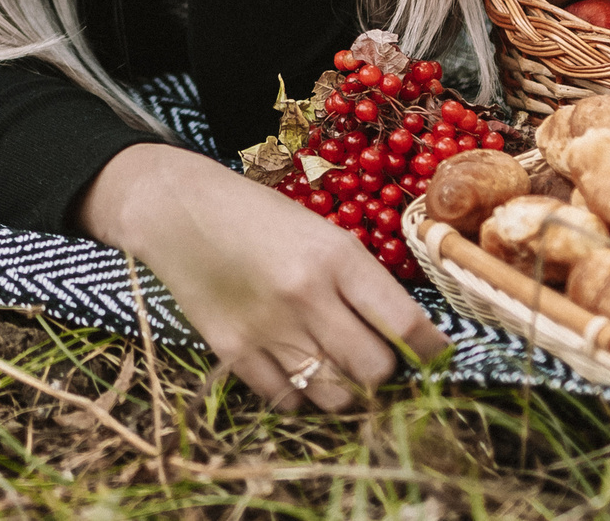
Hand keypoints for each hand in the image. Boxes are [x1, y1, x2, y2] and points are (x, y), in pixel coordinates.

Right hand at [75, 143, 449, 412]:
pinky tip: (296, 371)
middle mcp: (307, 295)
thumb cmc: (256, 216)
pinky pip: (287, 401)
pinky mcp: (233, 350)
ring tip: (337, 371)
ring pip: (336, 395)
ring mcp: (269, 327)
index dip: (431, 349)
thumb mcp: (319, 232)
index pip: (406, 324)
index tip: (435, 355)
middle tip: (375, 360)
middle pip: (376, 370)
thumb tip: (404, 336)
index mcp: (336, 256)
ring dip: (346, 391)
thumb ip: (358, 281)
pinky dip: (299, 396)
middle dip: (384, 372)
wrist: (175, 209)